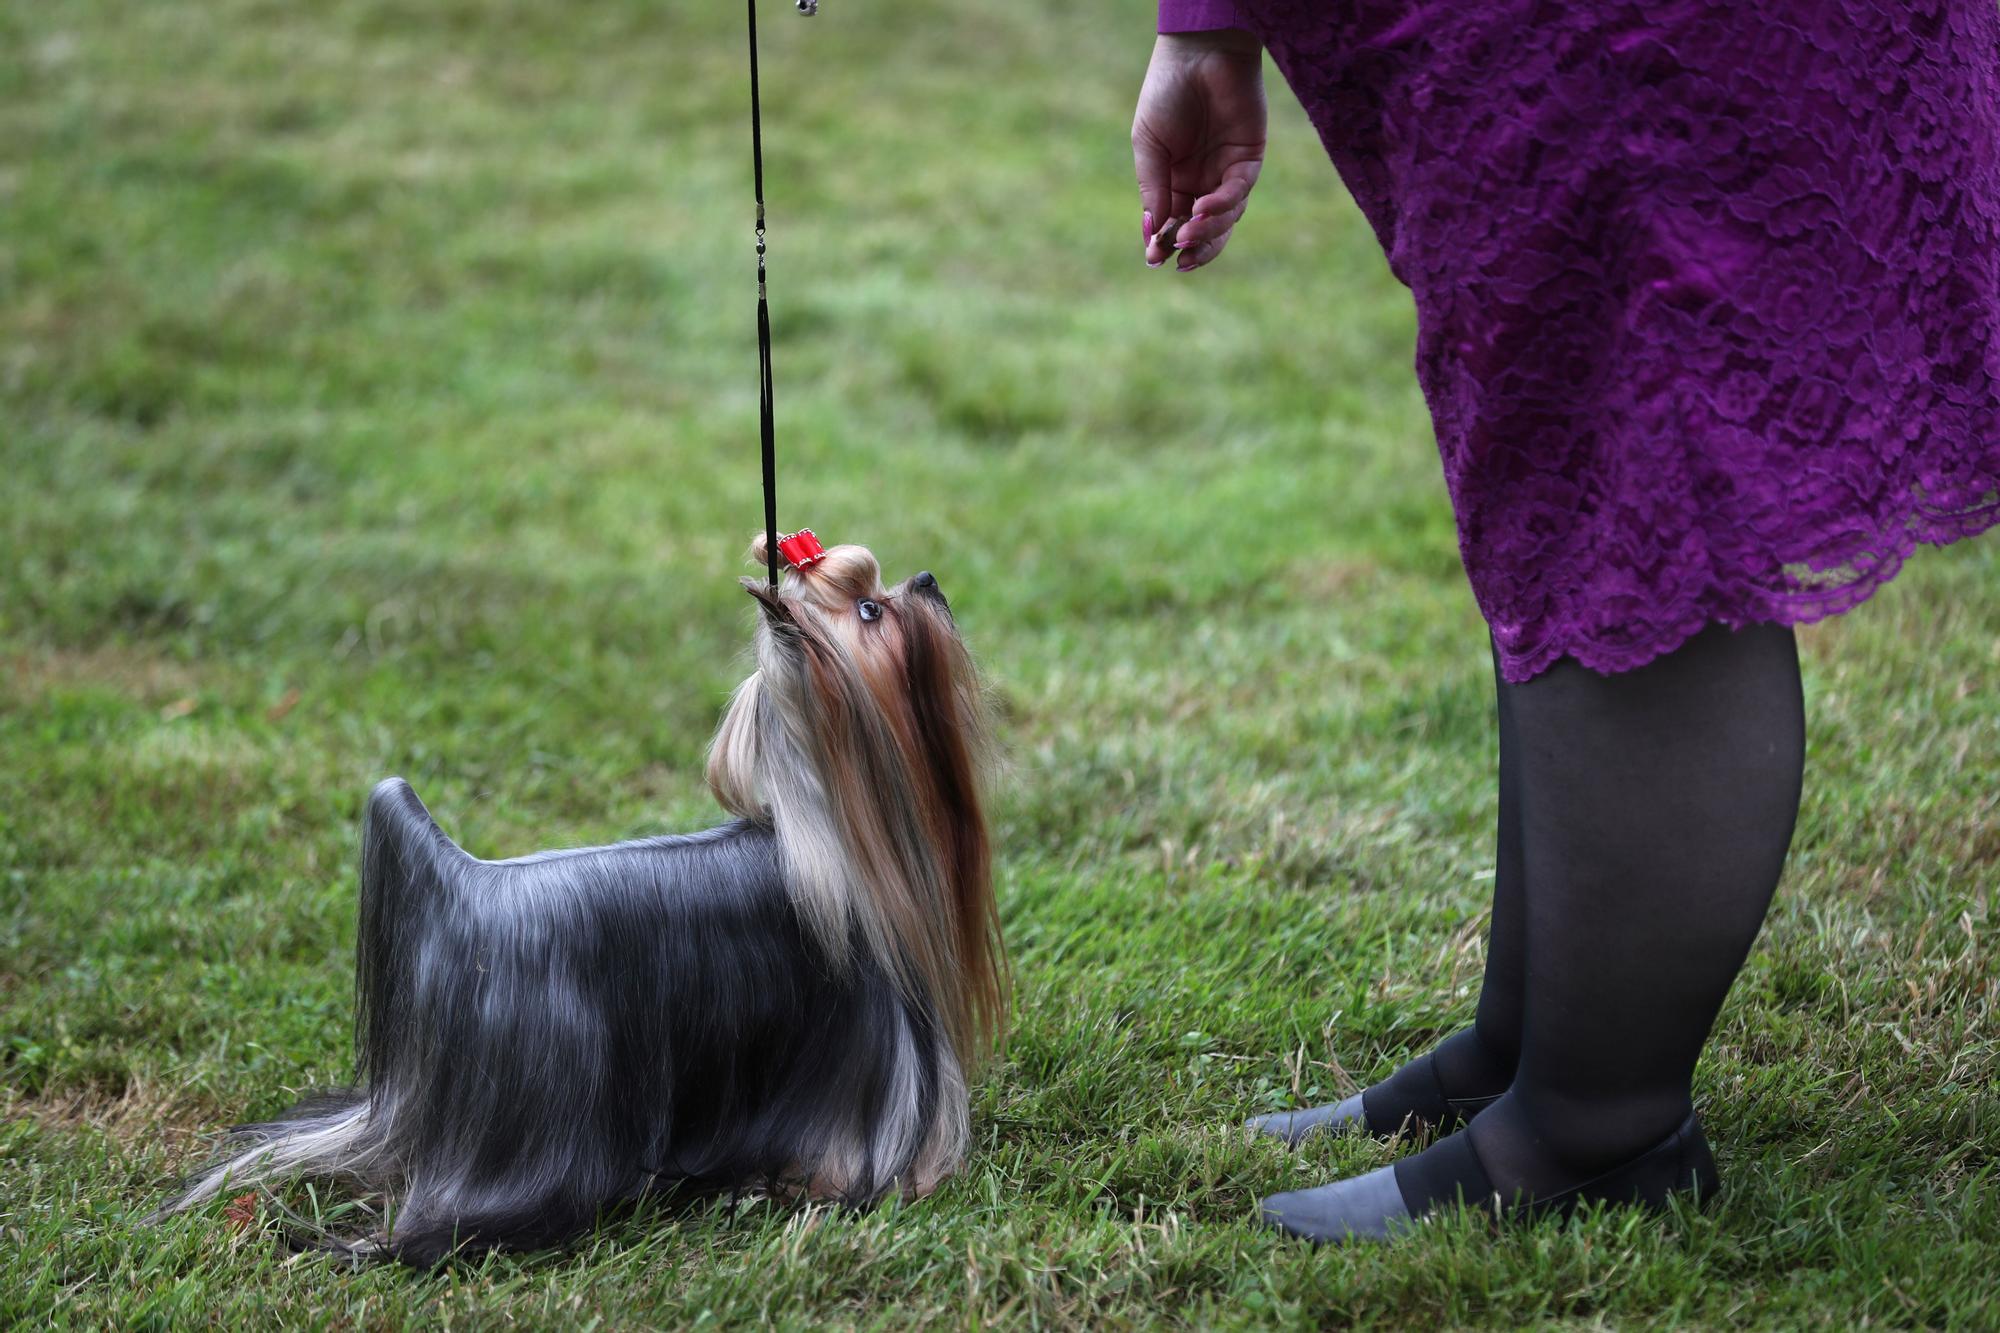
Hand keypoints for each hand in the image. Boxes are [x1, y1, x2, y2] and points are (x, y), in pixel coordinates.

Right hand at [1132, 30, 1266, 271]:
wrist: (1198, 53)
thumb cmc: (1166, 93)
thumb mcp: (1148, 145)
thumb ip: (1152, 187)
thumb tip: (1152, 232)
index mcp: (1174, 179)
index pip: (1173, 222)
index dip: (1165, 243)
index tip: (1153, 258)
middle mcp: (1203, 180)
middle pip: (1204, 229)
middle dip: (1194, 247)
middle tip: (1180, 260)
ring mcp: (1227, 170)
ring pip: (1225, 217)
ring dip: (1207, 230)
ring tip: (1188, 233)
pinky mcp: (1250, 158)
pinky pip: (1239, 191)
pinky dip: (1222, 204)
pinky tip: (1203, 208)